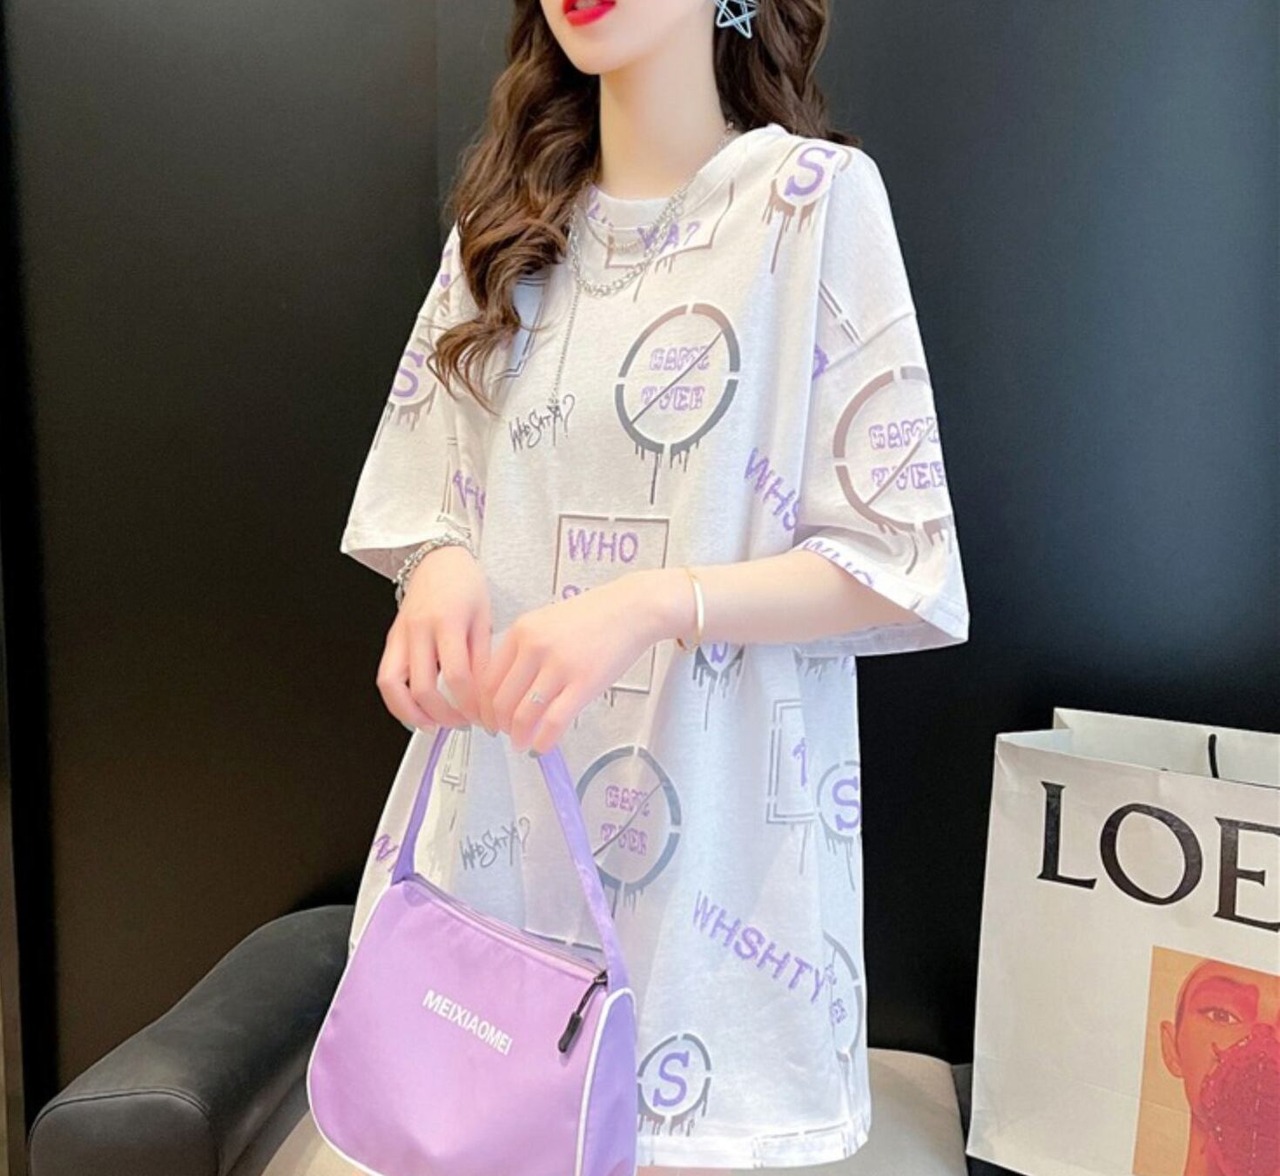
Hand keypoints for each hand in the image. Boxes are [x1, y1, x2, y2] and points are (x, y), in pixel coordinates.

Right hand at [376, 544, 494, 731]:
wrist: (438, 559)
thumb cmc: (464, 584)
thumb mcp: (484, 617)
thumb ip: (482, 657)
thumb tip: (484, 695)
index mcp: (448, 621)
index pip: (457, 675)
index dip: (470, 703)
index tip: (481, 714)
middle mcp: (419, 629)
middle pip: (423, 687)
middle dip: (443, 715)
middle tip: (462, 723)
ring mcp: (400, 635)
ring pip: (392, 685)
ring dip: (410, 714)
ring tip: (431, 726)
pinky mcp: (391, 639)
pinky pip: (386, 676)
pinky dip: (397, 700)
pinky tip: (414, 710)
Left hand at [480, 576, 656, 754]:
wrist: (632, 608)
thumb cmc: (595, 615)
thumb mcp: (547, 622)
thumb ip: (525, 650)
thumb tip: (508, 688)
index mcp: (522, 631)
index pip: (487, 679)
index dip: (482, 706)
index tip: (486, 717)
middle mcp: (535, 647)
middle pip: (500, 700)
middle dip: (498, 724)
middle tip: (503, 733)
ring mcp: (559, 666)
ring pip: (523, 714)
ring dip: (518, 736)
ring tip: (521, 742)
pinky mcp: (584, 683)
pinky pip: (554, 721)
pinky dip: (543, 740)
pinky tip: (542, 746)